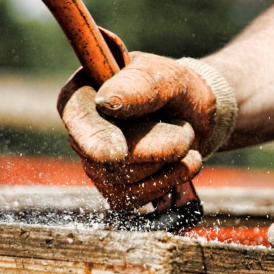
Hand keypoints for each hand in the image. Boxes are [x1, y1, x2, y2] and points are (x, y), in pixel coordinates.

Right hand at [57, 49, 217, 209]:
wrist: (196, 114)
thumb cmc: (174, 87)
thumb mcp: (164, 75)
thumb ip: (138, 85)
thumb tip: (106, 102)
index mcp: (83, 95)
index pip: (78, 119)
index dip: (96, 139)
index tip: (117, 154)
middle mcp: (83, 132)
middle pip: (105, 159)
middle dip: (155, 149)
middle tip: (186, 130)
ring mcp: (96, 164)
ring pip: (123, 182)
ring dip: (166, 165)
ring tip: (186, 142)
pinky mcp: (116, 189)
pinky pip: (134, 199)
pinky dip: (166, 183)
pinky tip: (183, 165)